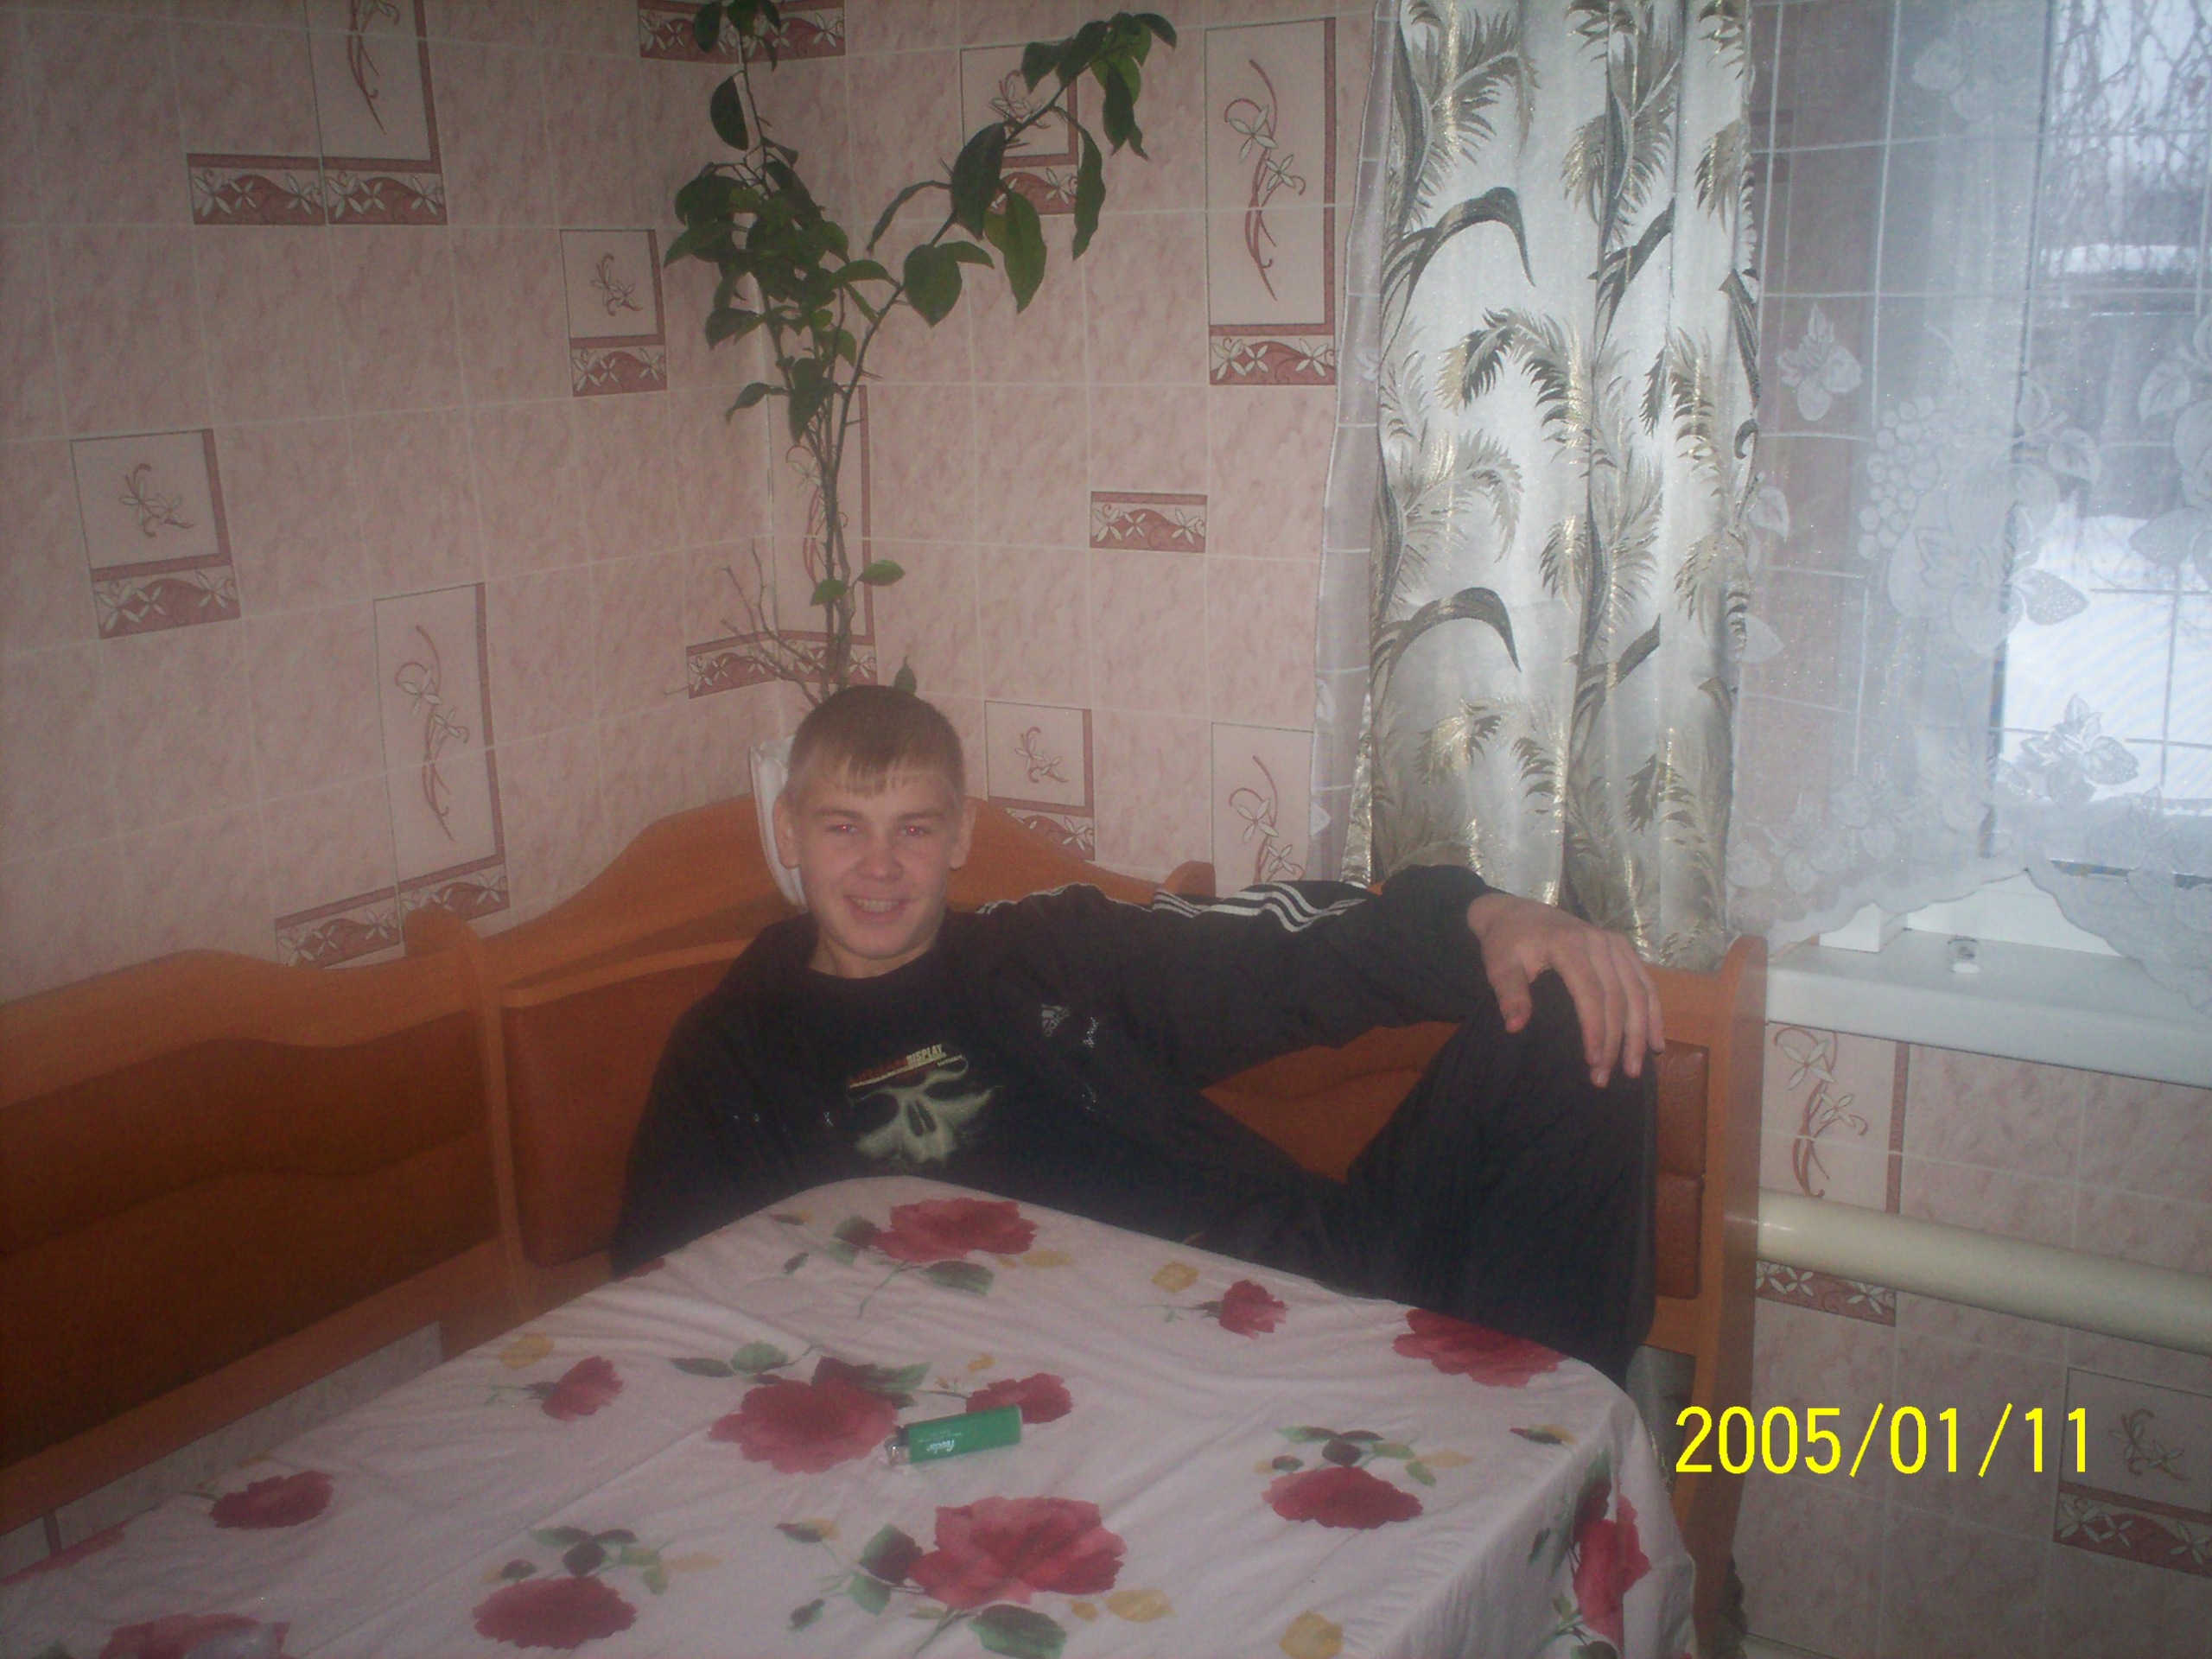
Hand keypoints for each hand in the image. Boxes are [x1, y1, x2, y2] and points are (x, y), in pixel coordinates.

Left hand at [1465, 892, 1664, 1086]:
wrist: (1514, 913)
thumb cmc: (1506, 942)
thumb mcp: (1499, 965)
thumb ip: (1510, 993)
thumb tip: (1515, 1026)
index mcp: (1568, 944)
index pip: (1590, 993)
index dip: (1595, 1029)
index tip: (1593, 1061)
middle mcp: (1598, 941)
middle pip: (1618, 996)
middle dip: (1616, 1041)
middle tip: (1605, 1077)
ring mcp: (1613, 942)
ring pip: (1638, 991)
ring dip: (1640, 1033)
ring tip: (1634, 1068)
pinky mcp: (1621, 947)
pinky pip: (1644, 981)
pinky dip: (1653, 1012)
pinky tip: (1655, 1040)